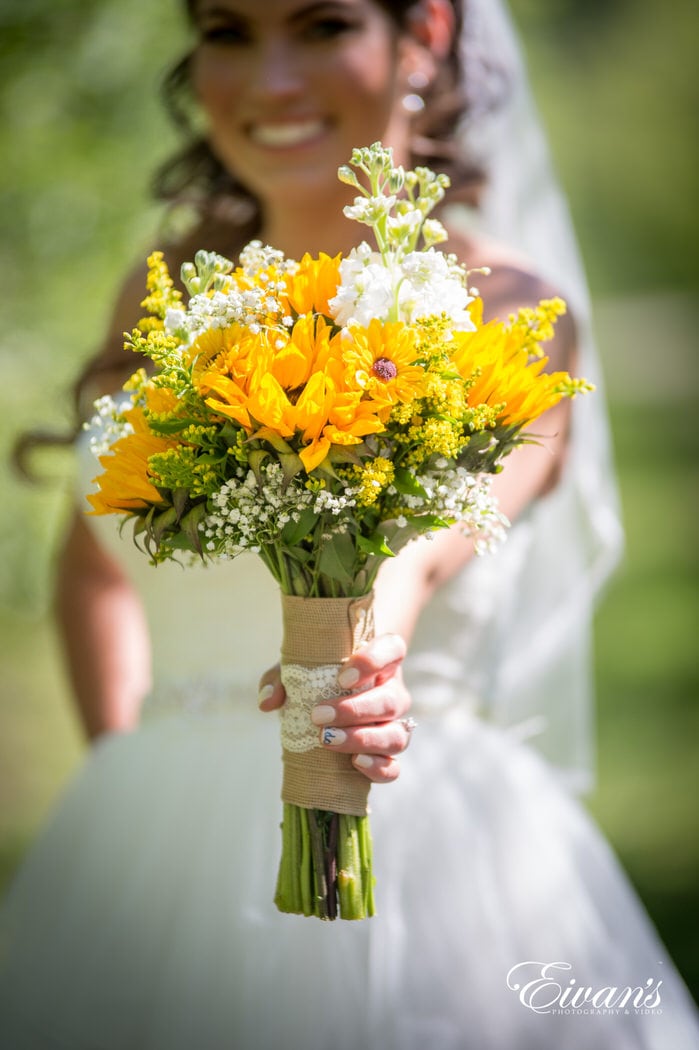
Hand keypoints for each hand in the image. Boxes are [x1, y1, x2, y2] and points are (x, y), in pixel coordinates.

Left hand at [258, 633, 411, 783]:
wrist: (329, 698)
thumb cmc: (317, 675)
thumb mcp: (297, 668)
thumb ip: (279, 678)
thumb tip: (267, 702)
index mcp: (382, 658)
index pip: (392, 650)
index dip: (373, 662)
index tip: (343, 677)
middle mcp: (394, 690)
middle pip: (391, 700)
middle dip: (354, 710)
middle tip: (318, 715)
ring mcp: (394, 724)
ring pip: (396, 735)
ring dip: (363, 739)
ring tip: (327, 740)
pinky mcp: (387, 753)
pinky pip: (394, 767)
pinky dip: (378, 768)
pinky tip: (355, 763)